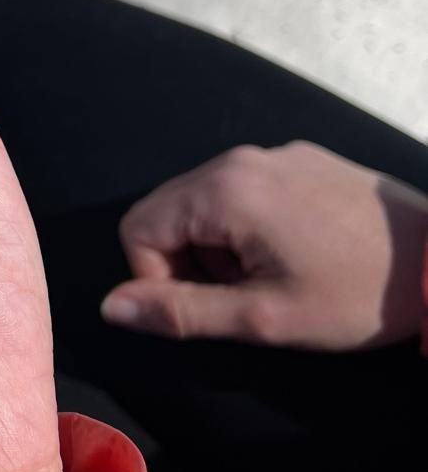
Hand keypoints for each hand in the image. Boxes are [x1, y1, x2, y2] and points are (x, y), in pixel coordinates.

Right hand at [102, 141, 427, 349]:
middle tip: (246, 294)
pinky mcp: (305, 158)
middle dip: (189, 260)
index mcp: (223, 190)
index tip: (210, 306)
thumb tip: (110, 307)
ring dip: (220, 246)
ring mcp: (275, 153)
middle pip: (168, 211)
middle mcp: (240, 159)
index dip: (156, 278)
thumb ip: (180, 312)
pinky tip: (301, 251)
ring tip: (277, 275)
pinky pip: (245, 189)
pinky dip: (251, 225)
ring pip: (205, 202)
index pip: (137, 229)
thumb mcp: (265, 318)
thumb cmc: (360, 296)